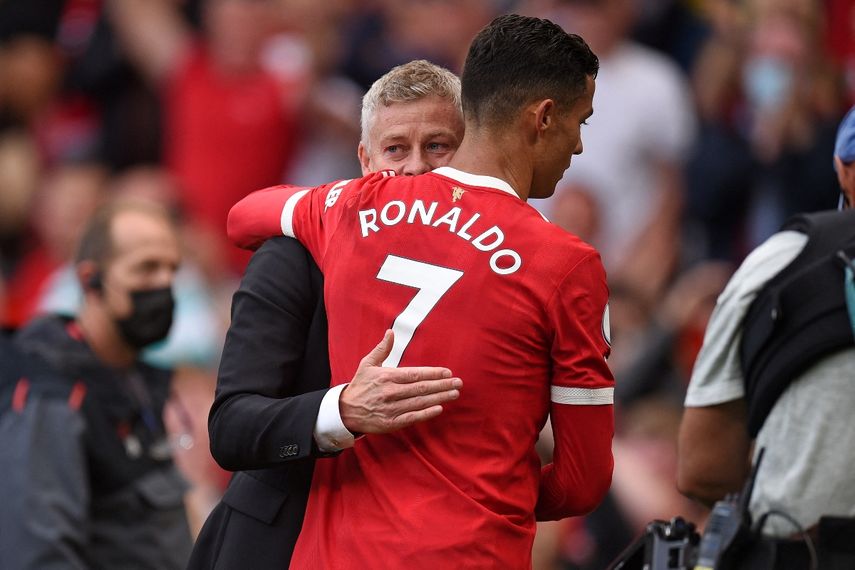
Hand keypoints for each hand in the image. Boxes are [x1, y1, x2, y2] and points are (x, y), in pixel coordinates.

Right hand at [339, 330, 461, 433]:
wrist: (345, 411)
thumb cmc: (360, 385)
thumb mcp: (367, 364)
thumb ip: (382, 349)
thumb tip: (390, 332)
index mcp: (386, 377)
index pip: (414, 374)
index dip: (432, 373)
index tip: (447, 372)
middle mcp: (390, 392)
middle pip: (421, 388)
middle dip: (441, 385)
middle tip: (458, 383)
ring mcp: (391, 409)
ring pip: (419, 402)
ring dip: (439, 398)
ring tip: (454, 394)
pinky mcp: (391, 423)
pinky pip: (412, 417)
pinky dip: (426, 414)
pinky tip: (439, 409)